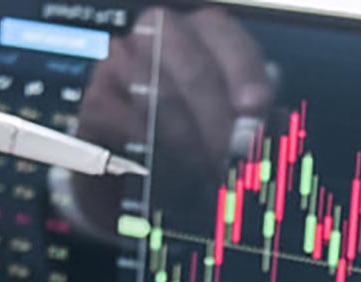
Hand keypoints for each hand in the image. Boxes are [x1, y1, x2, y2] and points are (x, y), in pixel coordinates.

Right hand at [73, 7, 272, 234]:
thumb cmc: (183, 136)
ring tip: (204, 170)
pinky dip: (151, 149)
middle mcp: (158, 35)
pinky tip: (169, 171)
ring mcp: (122, 64)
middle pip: (193, 69)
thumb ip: (245, 117)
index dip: (244, 74)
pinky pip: (126, 121)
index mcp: (198, 31)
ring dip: (187, 140)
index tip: (256, 110)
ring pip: (160, 96)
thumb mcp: (222, 120)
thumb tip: (263, 127)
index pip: (224, 37)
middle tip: (230, 156)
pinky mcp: (97, 99)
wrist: (128, 168)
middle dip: (217, 119)